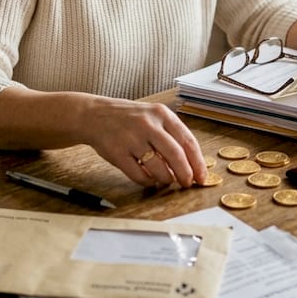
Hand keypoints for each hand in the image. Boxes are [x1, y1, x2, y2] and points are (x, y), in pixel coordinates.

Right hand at [82, 98, 207, 188]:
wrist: (94, 115)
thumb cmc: (129, 118)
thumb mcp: (153, 116)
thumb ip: (171, 135)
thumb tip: (191, 164)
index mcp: (161, 114)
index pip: (188, 141)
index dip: (198, 163)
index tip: (202, 176)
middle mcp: (147, 125)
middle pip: (176, 156)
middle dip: (186, 174)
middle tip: (187, 183)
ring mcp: (131, 139)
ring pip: (158, 168)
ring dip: (166, 179)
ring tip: (166, 180)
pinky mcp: (117, 153)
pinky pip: (139, 175)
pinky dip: (147, 182)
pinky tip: (149, 179)